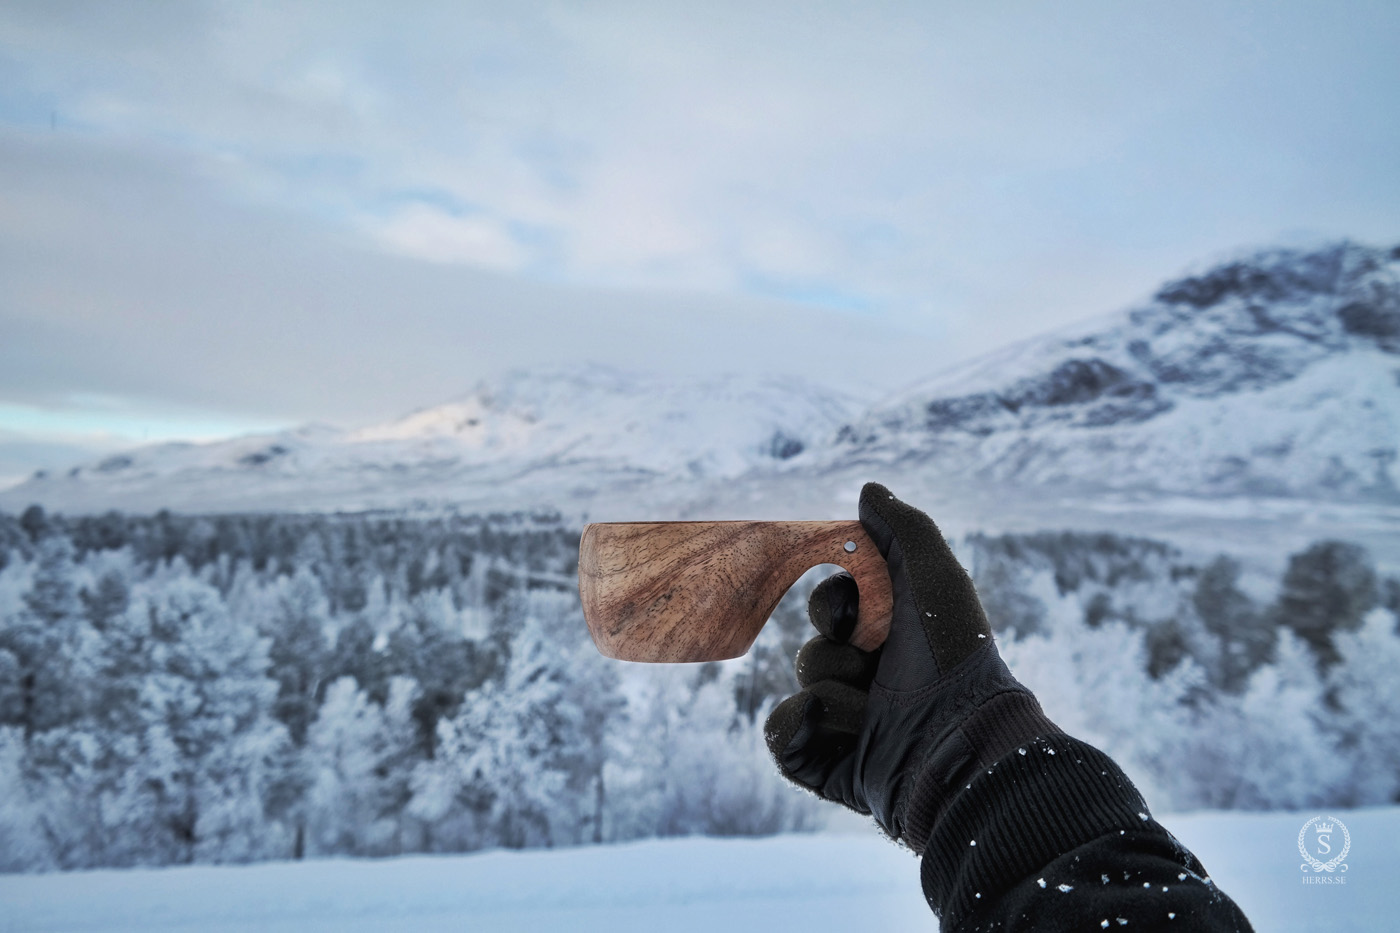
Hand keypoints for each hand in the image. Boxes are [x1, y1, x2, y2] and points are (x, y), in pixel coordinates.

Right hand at [764, 482, 1058, 850]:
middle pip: (813, 650)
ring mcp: (853, 728)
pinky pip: (781, 740)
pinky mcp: (831, 767)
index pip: (831, 610)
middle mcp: (875, 684)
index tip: (852, 613)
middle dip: (834, 652)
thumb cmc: (953, 656)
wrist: (960, 741)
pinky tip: (831, 728)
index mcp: (896, 643)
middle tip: (870, 662)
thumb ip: (902, 527)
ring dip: (833, 693)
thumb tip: (867, 491)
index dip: (832, 604)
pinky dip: (796, 729)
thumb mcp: (933, 576)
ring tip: (873, 710)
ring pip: (802, 691)